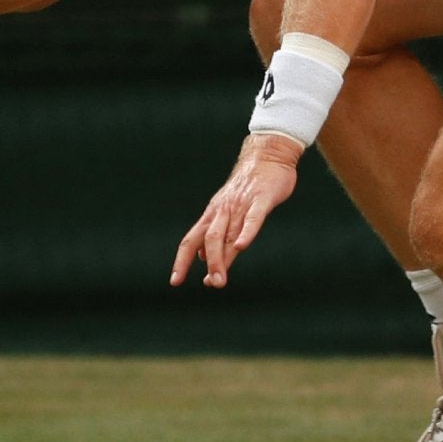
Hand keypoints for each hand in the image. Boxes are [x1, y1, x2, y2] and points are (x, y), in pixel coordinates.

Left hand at [170, 133, 303, 288]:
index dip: (182, 261)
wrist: (267, 156)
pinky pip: (252, 218)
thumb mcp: (227, 212)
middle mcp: (222, 211)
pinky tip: (242, 246)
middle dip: (210, 265)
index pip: (191, 241)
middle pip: (209, 239)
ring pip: (228, 233)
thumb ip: (216, 235)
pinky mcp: (261, 200)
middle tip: (213, 285)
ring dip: (223, 257)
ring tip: (221, 280)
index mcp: (212, 215)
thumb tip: (201, 258)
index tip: (175, 281)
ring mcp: (240, 205)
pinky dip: (246, 232)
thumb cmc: (248, 188)